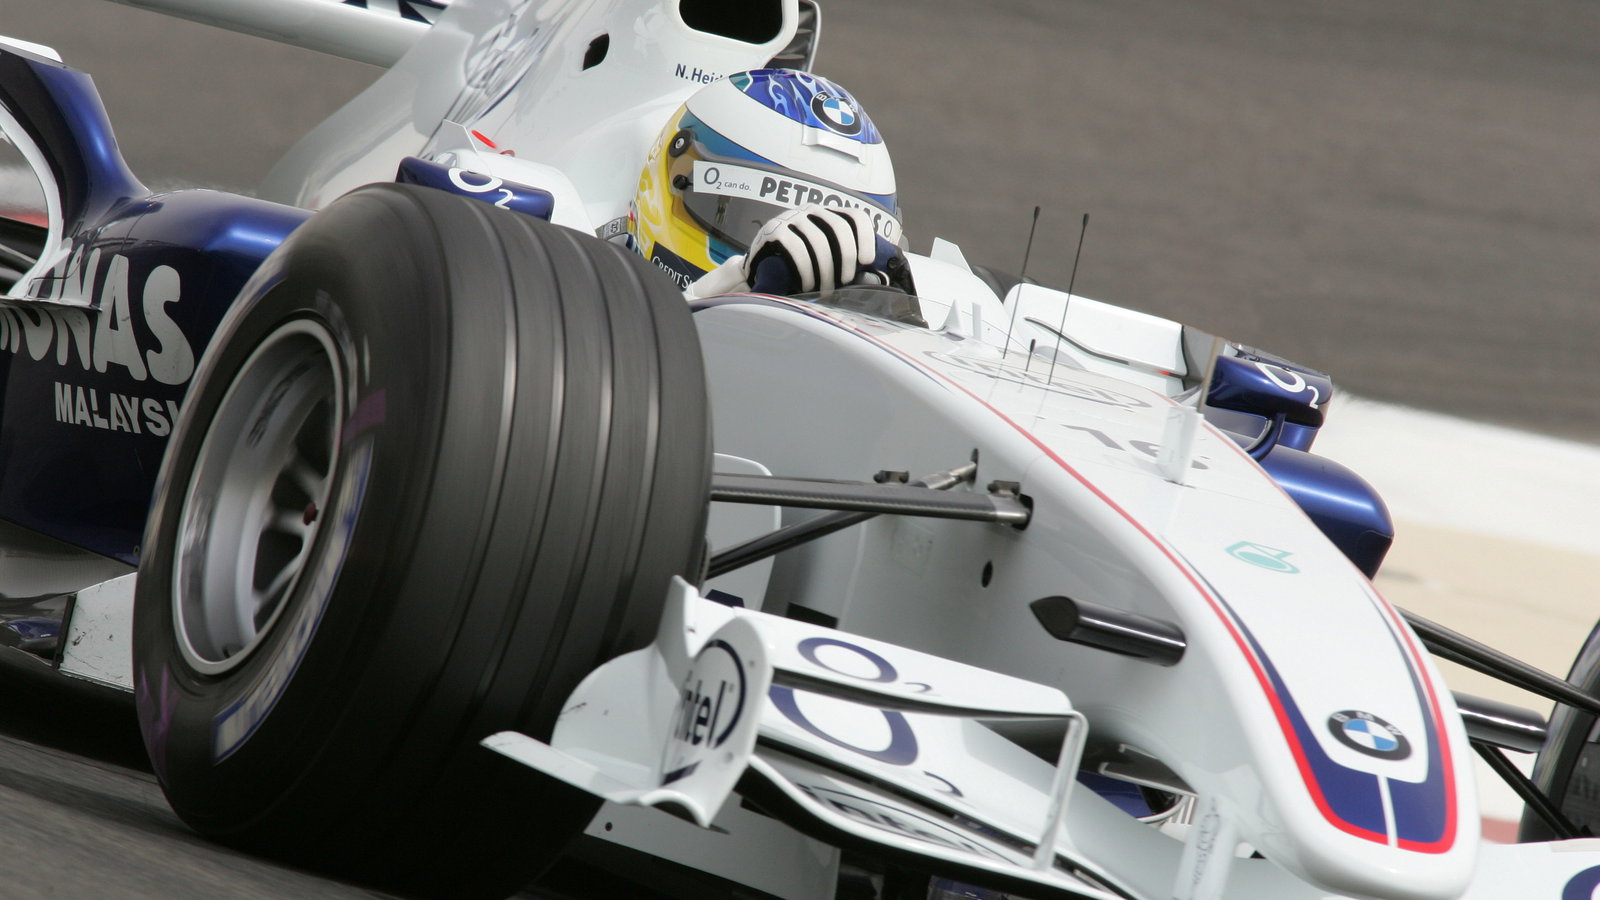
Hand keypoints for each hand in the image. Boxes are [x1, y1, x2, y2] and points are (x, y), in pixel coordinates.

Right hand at [742, 205, 876, 297]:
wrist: (760, 268)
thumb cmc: (800, 268)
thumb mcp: (827, 263)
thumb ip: (849, 268)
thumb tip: (876, 279)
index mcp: (829, 216)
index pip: (855, 217)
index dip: (866, 236)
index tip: (867, 261)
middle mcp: (811, 212)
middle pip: (839, 228)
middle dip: (846, 258)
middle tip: (846, 282)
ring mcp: (791, 218)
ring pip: (818, 240)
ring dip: (825, 270)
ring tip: (825, 291)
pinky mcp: (774, 231)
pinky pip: (796, 247)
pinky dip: (805, 269)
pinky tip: (807, 285)